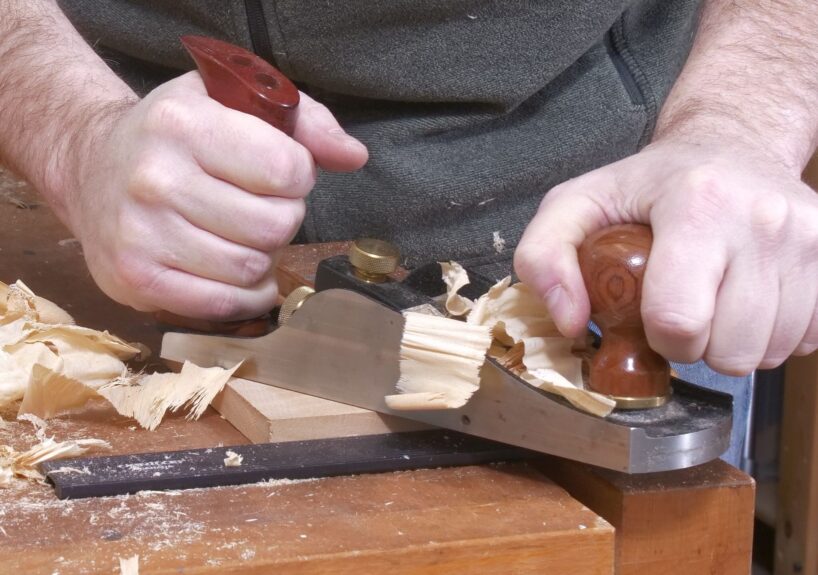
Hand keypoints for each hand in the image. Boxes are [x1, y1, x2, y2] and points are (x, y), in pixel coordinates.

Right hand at [62, 72, 366, 319]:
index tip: (277, 171)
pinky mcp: (135, 279)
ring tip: (238, 233)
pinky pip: (224, 305)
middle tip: (258, 205)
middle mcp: (155, 178)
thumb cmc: (175, 133)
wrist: (89, 166)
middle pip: (274, 225)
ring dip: (262, 256)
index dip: (298, 174)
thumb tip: (354, 157)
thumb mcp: (232, 99)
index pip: (286, 169)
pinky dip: (244, 294)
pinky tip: (232, 269)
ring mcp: (140, 234)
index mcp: (183, 123)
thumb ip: (303, 120)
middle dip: (282, 217)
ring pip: (252, 269)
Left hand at [514, 139, 817, 374]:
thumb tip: (570, 322)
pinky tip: (750, 300)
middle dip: (699, 345)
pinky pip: (807, 340)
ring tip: (716, 299)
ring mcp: (810, 239)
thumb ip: (544, 257)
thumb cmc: (648, 186)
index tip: (652, 314)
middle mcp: (765, 219)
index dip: (659, 336)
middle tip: (685, 306)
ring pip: (771, 353)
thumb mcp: (577, 205)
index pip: (679, 320)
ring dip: (735, 342)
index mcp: (697, 204)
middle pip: (732, 350)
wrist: (731, 146)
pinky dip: (774, 335)